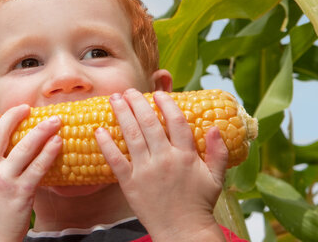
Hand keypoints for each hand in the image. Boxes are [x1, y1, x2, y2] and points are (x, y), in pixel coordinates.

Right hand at [0, 104, 62, 241]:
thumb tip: (5, 149)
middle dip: (14, 115)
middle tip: (27, 107)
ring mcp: (3, 181)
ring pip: (23, 147)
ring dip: (41, 129)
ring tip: (54, 120)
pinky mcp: (21, 193)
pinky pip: (38, 167)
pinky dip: (49, 151)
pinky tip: (58, 142)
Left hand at [95, 89, 228, 241]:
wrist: (183, 231)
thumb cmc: (199, 204)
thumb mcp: (215, 178)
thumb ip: (218, 152)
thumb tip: (215, 127)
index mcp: (186, 156)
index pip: (176, 122)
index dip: (166, 104)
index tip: (158, 93)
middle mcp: (165, 159)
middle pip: (149, 124)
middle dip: (137, 103)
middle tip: (128, 90)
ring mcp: (146, 171)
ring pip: (132, 136)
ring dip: (122, 114)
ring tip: (114, 99)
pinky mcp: (131, 183)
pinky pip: (116, 160)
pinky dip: (106, 144)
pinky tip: (99, 130)